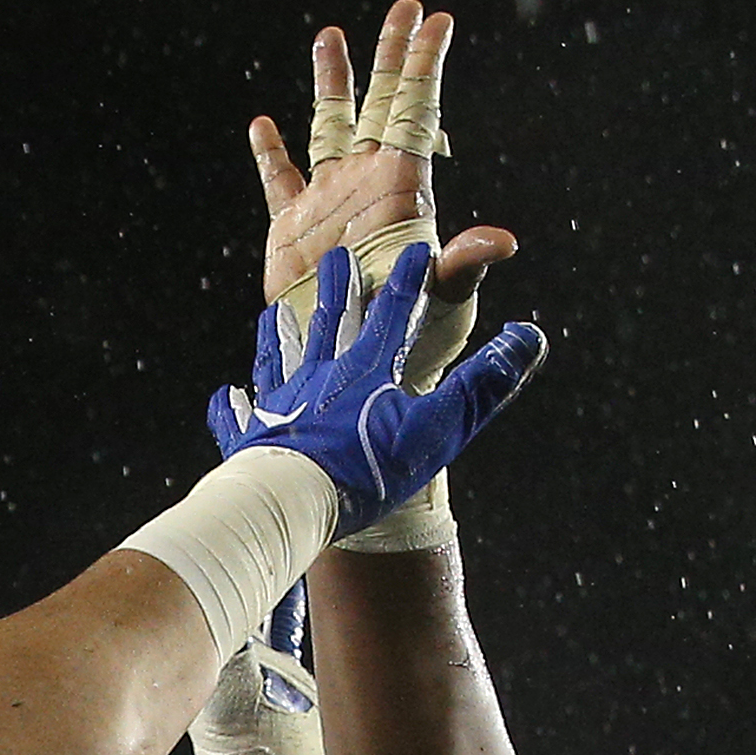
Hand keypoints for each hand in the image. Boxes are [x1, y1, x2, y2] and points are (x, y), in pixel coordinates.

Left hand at [211, 242, 542, 546]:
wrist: (292, 505)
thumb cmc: (368, 469)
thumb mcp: (438, 428)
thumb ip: (484, 383)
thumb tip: (529, 335)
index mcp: (367, 369)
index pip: (394, 313)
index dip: (409, 282)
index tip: (417, 249)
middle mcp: (319, 377)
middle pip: (330, 322)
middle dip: (338, 288)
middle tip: (336, 257)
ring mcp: (279, 407)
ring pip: (278, 359)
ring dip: (278, 336)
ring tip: (273, 315)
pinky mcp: (248, 442)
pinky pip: (237, 420)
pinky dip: (232, 408)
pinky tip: (227, 396)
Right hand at [249, 2, 457, 341]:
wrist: (358, 371)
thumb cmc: (412, 338)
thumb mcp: (443, 297)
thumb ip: (464, 264)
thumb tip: (502, 241)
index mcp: (403, 188)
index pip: (416, 112)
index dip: (425, 66)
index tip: (438, 19)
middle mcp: (368, 184)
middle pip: (379, 104)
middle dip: (391, 56)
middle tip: (405, 5)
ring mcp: (330, 203)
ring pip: (329, 128)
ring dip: (331, 83)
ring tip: (330, 35)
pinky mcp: (292, 232)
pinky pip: (281, 183)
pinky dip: (270, 155)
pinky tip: (263, 125)